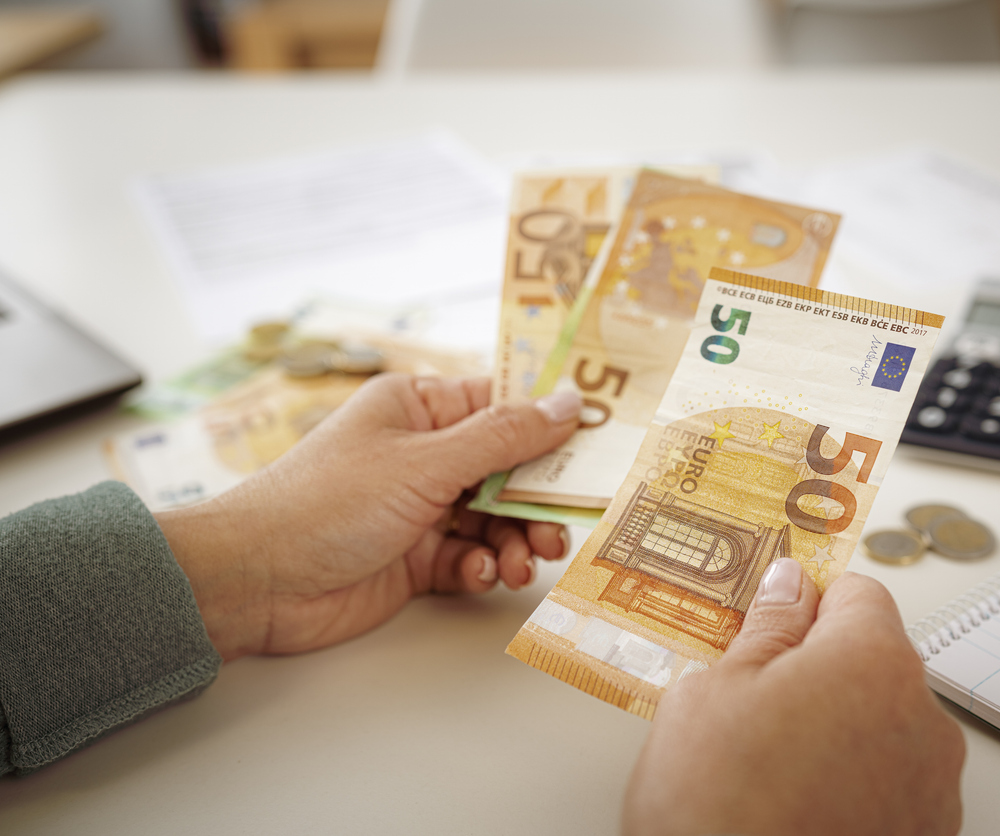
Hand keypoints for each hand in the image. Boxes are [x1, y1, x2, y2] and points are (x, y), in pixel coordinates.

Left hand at [155, 374, 581, 660]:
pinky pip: (470, 558)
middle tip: (562, 527)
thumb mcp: (426, 463)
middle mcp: (422, 454)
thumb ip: (504, 437)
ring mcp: (418, 508)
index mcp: (418, 408)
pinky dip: (482, 568)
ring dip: (516, 541)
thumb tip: (569, 402)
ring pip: (494, 519)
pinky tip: (478, 576)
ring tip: (525, 564)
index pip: (500, 404)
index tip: (595, 444)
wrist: (255, 583)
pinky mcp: (414, 558)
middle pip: (506, 469)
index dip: (548, 424)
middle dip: (537, 499)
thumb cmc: (327, 503)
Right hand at [623, 560, 964, 835]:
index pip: (856, 593)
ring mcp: (931, 788)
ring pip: (883, 725)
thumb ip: (765, 628)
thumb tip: (786, 588)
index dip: (806, 602)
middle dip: (821, 670)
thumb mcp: (712, 693)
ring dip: (841, 729)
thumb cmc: (717, 811)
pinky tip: (799, 804)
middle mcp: (923, 720)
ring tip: (772, 767)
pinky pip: (892, 783)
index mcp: (873, 662)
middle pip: (875, 661)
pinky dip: (856, 783)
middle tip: (755, 702)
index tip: (774, 616)